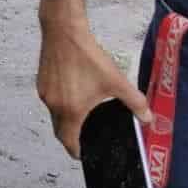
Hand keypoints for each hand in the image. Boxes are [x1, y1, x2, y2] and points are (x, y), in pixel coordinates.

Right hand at [36, 20, 151, 158]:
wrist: (63, 32)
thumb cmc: (89, 57)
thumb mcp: (116, 80)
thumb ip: (134, 102)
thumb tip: (148, 119)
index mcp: (71, 110)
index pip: (68, 140)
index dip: (76, 151)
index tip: (82, 155)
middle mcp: (53, 105)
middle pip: (59, 129)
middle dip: (70, 137)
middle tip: (84, 137)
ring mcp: (44, 93)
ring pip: (53, 114)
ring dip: (65, 118)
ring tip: (81, 112)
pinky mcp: (40, 81)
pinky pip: (49, 100)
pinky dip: (59, 104)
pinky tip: (72, 92)